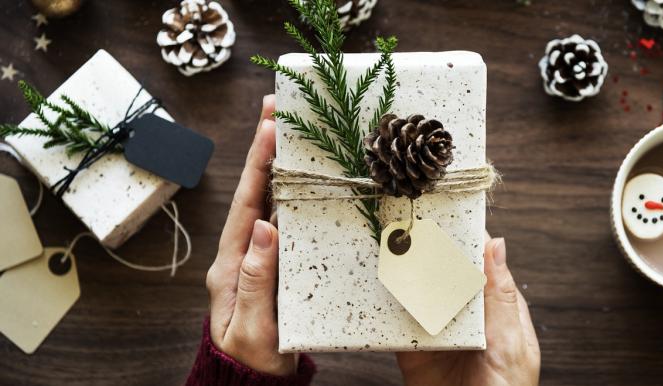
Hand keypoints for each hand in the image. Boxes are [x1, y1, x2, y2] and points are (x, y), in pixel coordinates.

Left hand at [205, 95, 296, 375]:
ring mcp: (258, 257)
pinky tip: (308, 177)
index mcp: (231, 265)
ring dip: (280, 165)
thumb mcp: (253, 328)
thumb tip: (265, 228)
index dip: (259, 164)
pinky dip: (294, 193)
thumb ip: (256, 281)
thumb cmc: (252, 360)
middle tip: (278, 108)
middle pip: (255, 192)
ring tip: (293, 130)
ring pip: (270, 202)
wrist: (252, 381)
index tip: (270, 126)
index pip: (247, 204)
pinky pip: (285, 220)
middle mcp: (242, 253)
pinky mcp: (274, 264)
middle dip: (265, 149)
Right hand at [396, 235, 539, 385]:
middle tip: (412, 227)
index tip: (449, 215)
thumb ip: (499, 297)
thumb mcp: (510, 345)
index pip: (480, 264)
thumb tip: (496, 245)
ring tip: (391, 249)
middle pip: (446, 275)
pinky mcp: (413, 348)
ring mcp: (440, 330)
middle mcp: (466, 316)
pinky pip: (397, 321)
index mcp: (496, 309)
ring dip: (406, 275)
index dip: (466, 240)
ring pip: (420, 294)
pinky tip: (381, 286)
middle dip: (431, 252)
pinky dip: (388, 304)